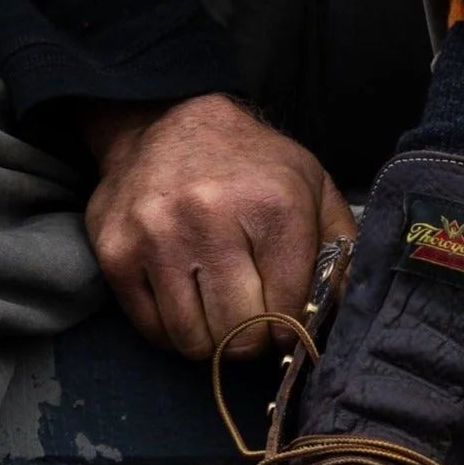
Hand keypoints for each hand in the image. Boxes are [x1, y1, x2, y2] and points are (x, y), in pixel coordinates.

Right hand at [82, 94, 355, 361]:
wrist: (164, 122)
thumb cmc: (247, 166)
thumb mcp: (309, 186)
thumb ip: (340, 247)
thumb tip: (345, 310)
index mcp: (272, 204)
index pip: (285, 313)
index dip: (286, 326)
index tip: (280, 316)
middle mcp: (210, 218)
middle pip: (238, 336)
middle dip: (249, 339)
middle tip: (249, 319)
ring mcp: (157, 238)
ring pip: (193, 342)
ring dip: (210, 340)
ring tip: (216, 310)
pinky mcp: (118, 255)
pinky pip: (154, 331)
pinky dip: (173, 330)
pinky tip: (185, 300)